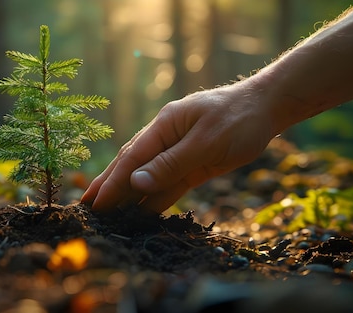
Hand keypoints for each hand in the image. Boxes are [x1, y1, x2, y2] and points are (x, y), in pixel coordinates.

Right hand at [81, 81, 277, 212]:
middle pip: (132, 166)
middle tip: (86, 208)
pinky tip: (141, 213)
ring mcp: (177, 151)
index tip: (95, 203)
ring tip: (108, 215)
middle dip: (109, 187)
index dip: (112, 182)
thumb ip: (171, 163)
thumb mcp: (206, 142)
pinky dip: (154, 199)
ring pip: (148, 178)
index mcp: (163, 126)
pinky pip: (169, 184)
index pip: (131, 159)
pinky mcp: (192, 165)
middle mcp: (165, 138)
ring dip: (129, 196)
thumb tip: (136, 183)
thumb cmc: (238, 119)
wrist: (267, 108)